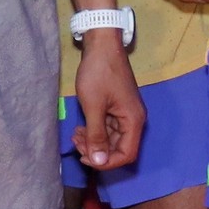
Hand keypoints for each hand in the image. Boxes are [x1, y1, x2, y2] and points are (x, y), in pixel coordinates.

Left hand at [69, 36, 143, 171]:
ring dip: (94, 142)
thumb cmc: (99, 74)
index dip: (107, 162)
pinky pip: (108, 128)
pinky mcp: (117, 108)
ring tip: (75, 136)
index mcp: (133, 121)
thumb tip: (99, 161)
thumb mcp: (94, 106)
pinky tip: (80, 128)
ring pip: (112, 139)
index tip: (85, 158)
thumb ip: (96, 135)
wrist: (102, 46)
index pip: (127, 154)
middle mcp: (133, 120)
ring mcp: (125, 114)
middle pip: (119, 149)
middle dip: (97, 151)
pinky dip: (95, 132)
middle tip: (76, 143)